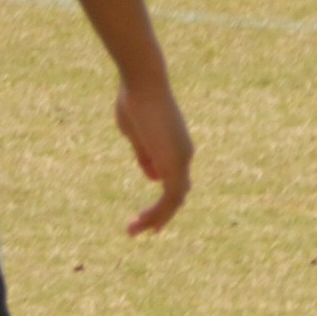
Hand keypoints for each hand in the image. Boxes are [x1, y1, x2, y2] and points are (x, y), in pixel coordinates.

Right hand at [117, 77, 193, 235]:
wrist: (143, 84)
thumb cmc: (136, 102)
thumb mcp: (138, 134)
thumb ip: (146, 155)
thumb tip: (153, 176)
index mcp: (176, 147)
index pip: (175, 181)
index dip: (164, 201)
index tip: (146, 218)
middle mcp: (184, 154)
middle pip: (178, 194)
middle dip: (159, 215)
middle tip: (138, 231)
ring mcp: (182, 158)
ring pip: (174, 199)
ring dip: (154, 218)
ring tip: (131, 231)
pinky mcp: (175, 162)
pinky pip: (170, 197)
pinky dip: (156, 213)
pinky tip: (140, 221)